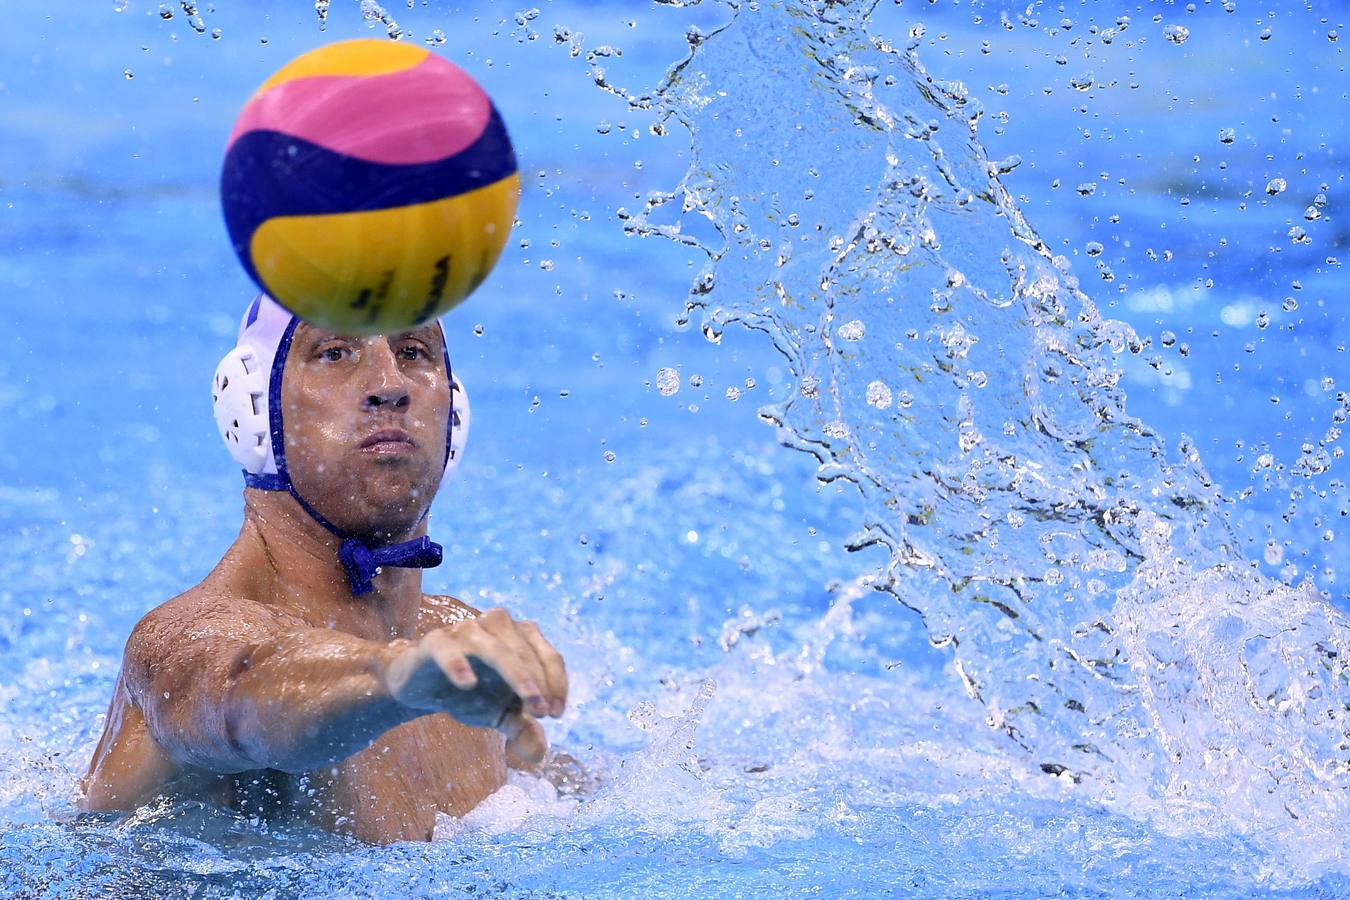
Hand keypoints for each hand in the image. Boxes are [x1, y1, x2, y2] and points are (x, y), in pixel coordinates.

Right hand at [381, 609, 566, 763]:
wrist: (422, 687)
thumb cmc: (472, 694)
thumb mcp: (500, 715)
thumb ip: (522, 729)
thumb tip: (539, 755)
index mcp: (521, 638)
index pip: (548, 656)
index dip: (556, 684)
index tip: (556, 715)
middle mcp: (497, 626)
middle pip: (525, 651)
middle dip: (538, 683)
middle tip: (542, 713)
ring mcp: (466, 631)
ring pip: (495, 648)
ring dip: (516, 674)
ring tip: (527, 703)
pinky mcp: (435, 642)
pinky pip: (447, 648)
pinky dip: (457, 663)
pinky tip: (467, 683)